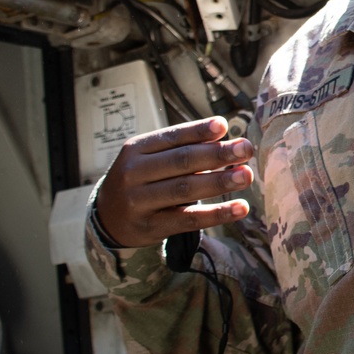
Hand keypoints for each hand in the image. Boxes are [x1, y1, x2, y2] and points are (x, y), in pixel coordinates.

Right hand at [95, 116, 253, 247]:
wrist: (108, 217)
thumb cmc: (142, 180)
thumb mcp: (151, 158)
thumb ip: (183, 147)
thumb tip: (224, 136)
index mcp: (137, 149)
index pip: (172, 136)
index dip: (199, 131)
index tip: (224, 126)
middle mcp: (134, 173)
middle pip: (181, 161)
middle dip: (217, 154)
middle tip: (246, 149)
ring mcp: (139, 202)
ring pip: (185, 189)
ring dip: (219, 182)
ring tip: (246, 176)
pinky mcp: (150, 227)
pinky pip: (188, 219)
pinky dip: (217, 213)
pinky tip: (240, 208)